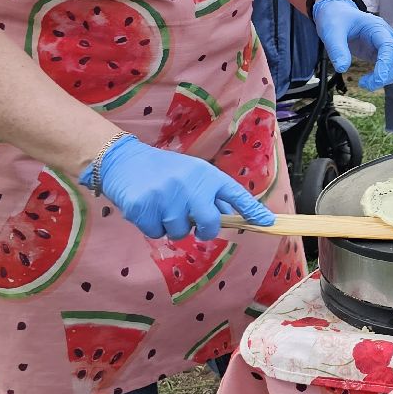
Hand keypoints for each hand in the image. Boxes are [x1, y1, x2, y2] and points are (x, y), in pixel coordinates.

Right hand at [95, 134, 273, 241]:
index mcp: (206, 175)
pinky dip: (151, 226)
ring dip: (171, 227)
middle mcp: (190, 184)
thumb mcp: (193, 174)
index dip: (253, 210)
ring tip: (162, 207)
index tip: (268, 223)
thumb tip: (235, 216)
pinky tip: (147, 208)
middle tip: (195, 226)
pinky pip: (155, 233)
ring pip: (179, 232)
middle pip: (209, 224)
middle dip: (205, 230)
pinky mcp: (144, 207)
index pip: (236, 194)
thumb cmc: (165, 171)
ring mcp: (166, 196)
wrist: (124, 160)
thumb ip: (212, 194)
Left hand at [311, 0, 392, 89]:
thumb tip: (343, 68)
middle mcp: (385, 35)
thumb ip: (337, 49)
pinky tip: (367, 81)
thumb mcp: (332, 32)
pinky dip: (383, 77)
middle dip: (390, 73)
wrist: (335, 13)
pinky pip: (389, 66)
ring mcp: (384, 44)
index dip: (386, 64)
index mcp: (376, 27)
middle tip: (370, 85)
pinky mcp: (379, 53)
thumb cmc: (335, 18)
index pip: (389, 46)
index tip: (378, 79)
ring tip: (365, 84)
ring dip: (387, 77)